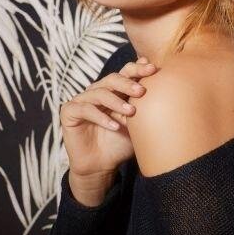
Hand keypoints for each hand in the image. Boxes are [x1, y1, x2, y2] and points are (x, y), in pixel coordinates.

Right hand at [60, 56, 156, 177]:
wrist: (102, 165)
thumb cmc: (122, 143)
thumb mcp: (137, 124)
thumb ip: (146, 106)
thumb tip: (164, 85)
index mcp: (115, 90)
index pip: (125, 73)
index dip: (138, 69)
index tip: (154, 70)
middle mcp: (98, 91)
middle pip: (112, 78)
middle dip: (128, 83)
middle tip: (142, 91)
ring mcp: (82, 100)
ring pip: (99, 93)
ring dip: (116, 101)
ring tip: (131, 112)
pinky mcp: (69, 112)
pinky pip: (85, 109)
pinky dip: (101, 117)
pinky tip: (115, 126)